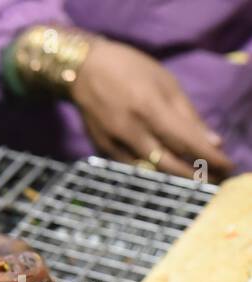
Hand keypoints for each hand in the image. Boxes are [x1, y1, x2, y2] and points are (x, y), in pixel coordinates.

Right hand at [70, 39, 233, 179]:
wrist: (83, 71)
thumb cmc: (131, 69)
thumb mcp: (165, 83)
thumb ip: (188, 114)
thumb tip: (213, 142)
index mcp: (151, 108)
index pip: (188, 141)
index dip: (211, 158)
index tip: (228, 167)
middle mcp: (132, 131)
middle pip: (169, 164)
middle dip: (195, 176)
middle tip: (215, 181)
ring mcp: (114, 143)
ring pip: (149, 170)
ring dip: (174, 178)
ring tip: (194, 179)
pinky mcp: (102, 149)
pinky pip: (132, 167)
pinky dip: (150, 171)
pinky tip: (163, 171)